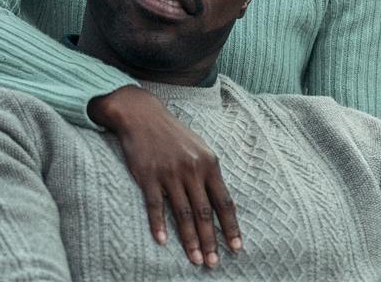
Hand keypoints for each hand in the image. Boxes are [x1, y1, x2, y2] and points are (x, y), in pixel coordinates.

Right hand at [89, 86, 241, 266]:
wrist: (144, 115)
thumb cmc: (174, 135)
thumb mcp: (200, 149)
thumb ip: (210, 175)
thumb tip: (224, 204)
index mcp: (209, 164)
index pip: (224, 201)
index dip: (231, 226)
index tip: (236, 247)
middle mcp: (192, 169)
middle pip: (204, 212)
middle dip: (211, 240)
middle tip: (214, 263)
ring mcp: (169, 173)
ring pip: (182, 213)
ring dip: (189, 239)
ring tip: (195, 259)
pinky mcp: (148, 175)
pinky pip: (155, 205)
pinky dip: (159, 225)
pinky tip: (163, 242)